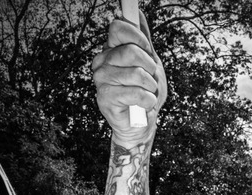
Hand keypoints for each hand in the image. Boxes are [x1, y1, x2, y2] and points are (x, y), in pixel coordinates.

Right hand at [92, 11, 166, 147]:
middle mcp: (102, 62)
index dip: (138, 37)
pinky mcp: (104, 98)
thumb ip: (144, 40)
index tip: (147, 50)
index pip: (118, 28)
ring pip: (136, 73)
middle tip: (150, 79)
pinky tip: (144, 104)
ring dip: (150, 86)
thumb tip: (138, 14)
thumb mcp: (150, 64)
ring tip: (147, 94)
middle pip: (131, 51)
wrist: (142, 124)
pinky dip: (147, 100)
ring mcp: (101, 80)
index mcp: (111, 50)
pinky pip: (135, 93)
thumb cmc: (145, 94)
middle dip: (150, 67)